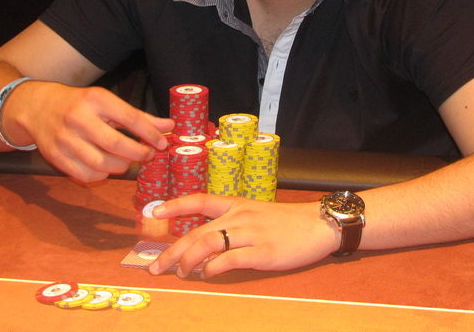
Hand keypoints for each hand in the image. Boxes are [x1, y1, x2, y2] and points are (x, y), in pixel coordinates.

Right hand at [4, 81, 172, 182]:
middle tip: (148, 155)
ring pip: (102, 164)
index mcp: (96, 100)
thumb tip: (169, 127)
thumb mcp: (108, 102)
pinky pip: (86, 175)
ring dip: (122, 167)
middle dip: (139, 154)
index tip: (162, 143)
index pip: (130, 118)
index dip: (150, 134)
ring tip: (129, 161)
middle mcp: (79, 119)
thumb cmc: (81, 104)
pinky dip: (102, 176)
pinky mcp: (56, 157)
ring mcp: (65, 139)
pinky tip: (107, 168)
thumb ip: (139, 116)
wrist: (38, 108)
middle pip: (116, 145)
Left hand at [148, 194, 338, 277]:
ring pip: (208, 243)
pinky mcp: (263, 252)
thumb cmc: (287, 222)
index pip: (200, 200)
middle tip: (155, 267)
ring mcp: (251, 233)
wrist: (319, 225)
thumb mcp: (257, 214)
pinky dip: (213, 269)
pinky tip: (208, 274)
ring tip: (181, 273)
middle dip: (171, 251)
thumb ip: (232, 224)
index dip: (175, 205)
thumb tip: (205, 246)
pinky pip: (230, 259)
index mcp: (237, 204)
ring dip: (188, 261)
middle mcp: (240, 216)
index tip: (154, 211)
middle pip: (197, 232)